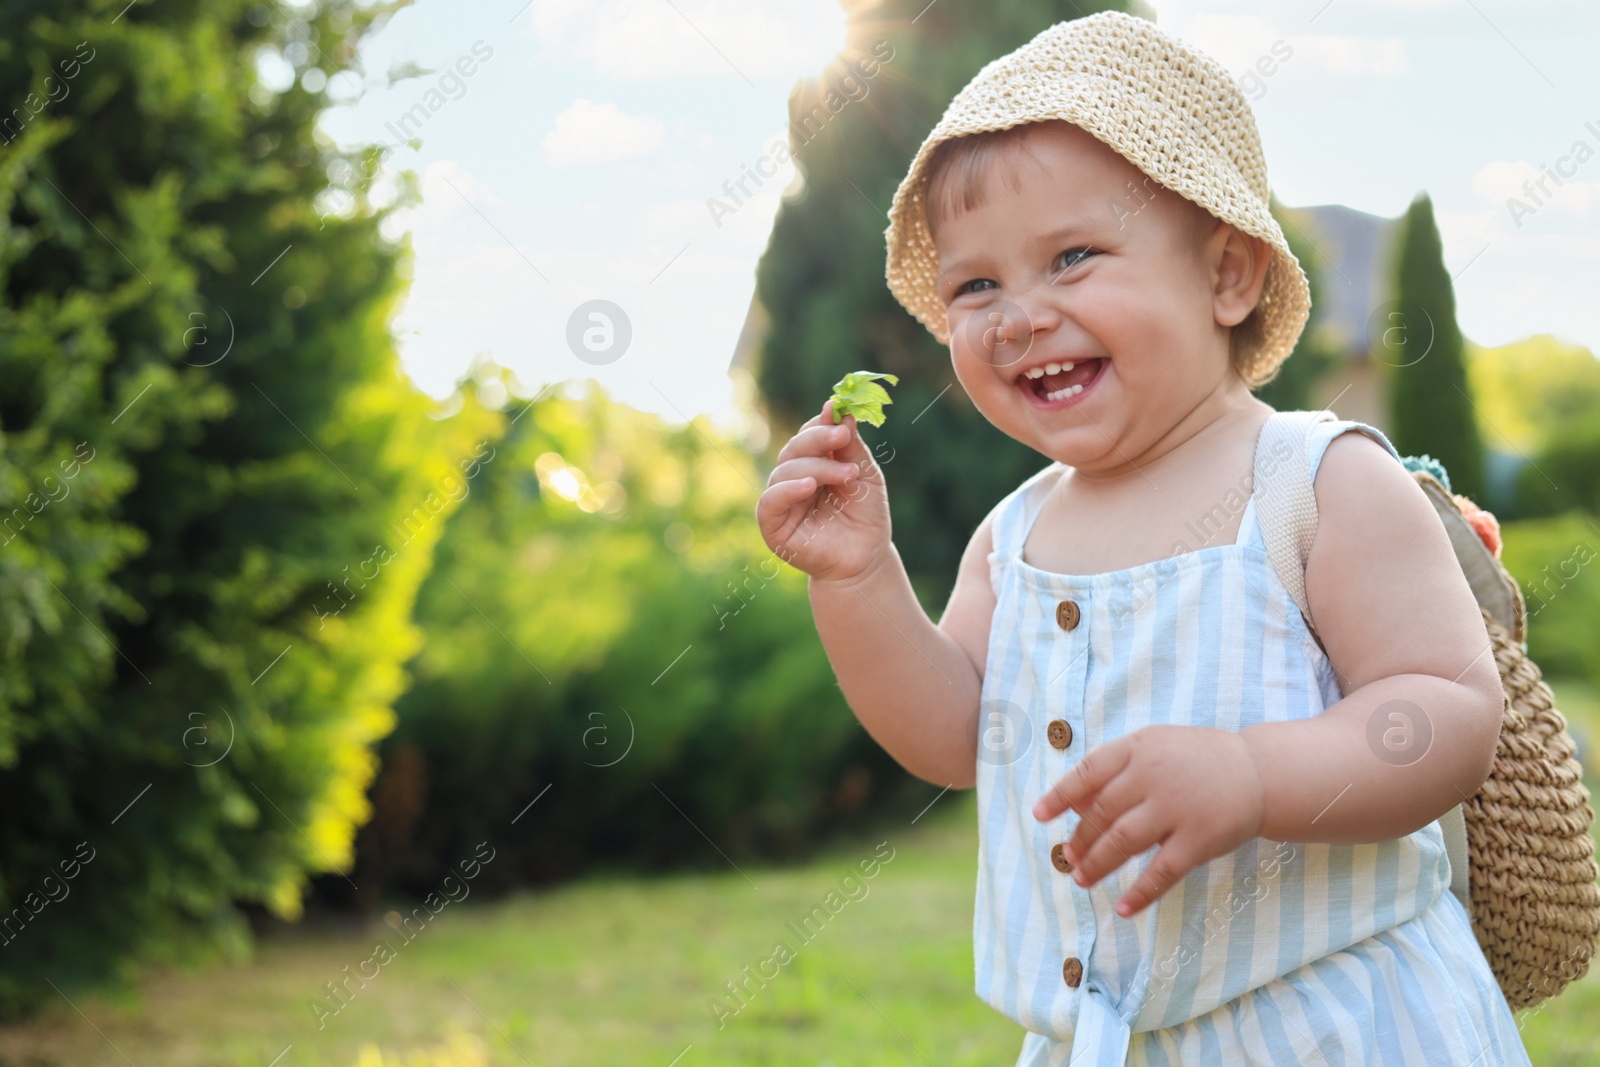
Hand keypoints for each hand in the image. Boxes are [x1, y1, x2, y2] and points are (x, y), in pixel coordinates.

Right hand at [756, 398, 891, 583]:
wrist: (866, 559)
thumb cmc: (866, 517)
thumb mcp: (866, 476)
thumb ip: (852, 446)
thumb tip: (839, 410)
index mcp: (812, 464)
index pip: (807, 435)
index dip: (820, 423)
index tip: (838, 413)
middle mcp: (793, 479)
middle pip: (793, 448)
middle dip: (818, 439)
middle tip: (841, 438)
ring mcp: (782, 502)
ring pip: (784, 470)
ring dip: (816, 467)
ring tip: (848, 476)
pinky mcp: (773, 527)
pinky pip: (769, 502)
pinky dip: (786, 490)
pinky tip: (808, 486)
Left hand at [1031, 725, 1266, 917]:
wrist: (1258, 771)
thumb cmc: (1195, 760)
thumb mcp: (1154, 747)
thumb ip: (1116, 770)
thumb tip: (1072, 805)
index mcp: (1138, 748)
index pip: (1087, 772)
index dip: (1060, 796)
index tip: (1039, 816)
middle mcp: (1153, 776)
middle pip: (1101, 813)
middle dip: (1079, 840)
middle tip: (1067, 859)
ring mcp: (1176, 808)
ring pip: (1122, 842)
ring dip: (1097, 864)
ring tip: (1081, 880)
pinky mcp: (1200, 839)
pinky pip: (1162, 871)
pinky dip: (1141, 892)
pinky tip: (1124, 908)